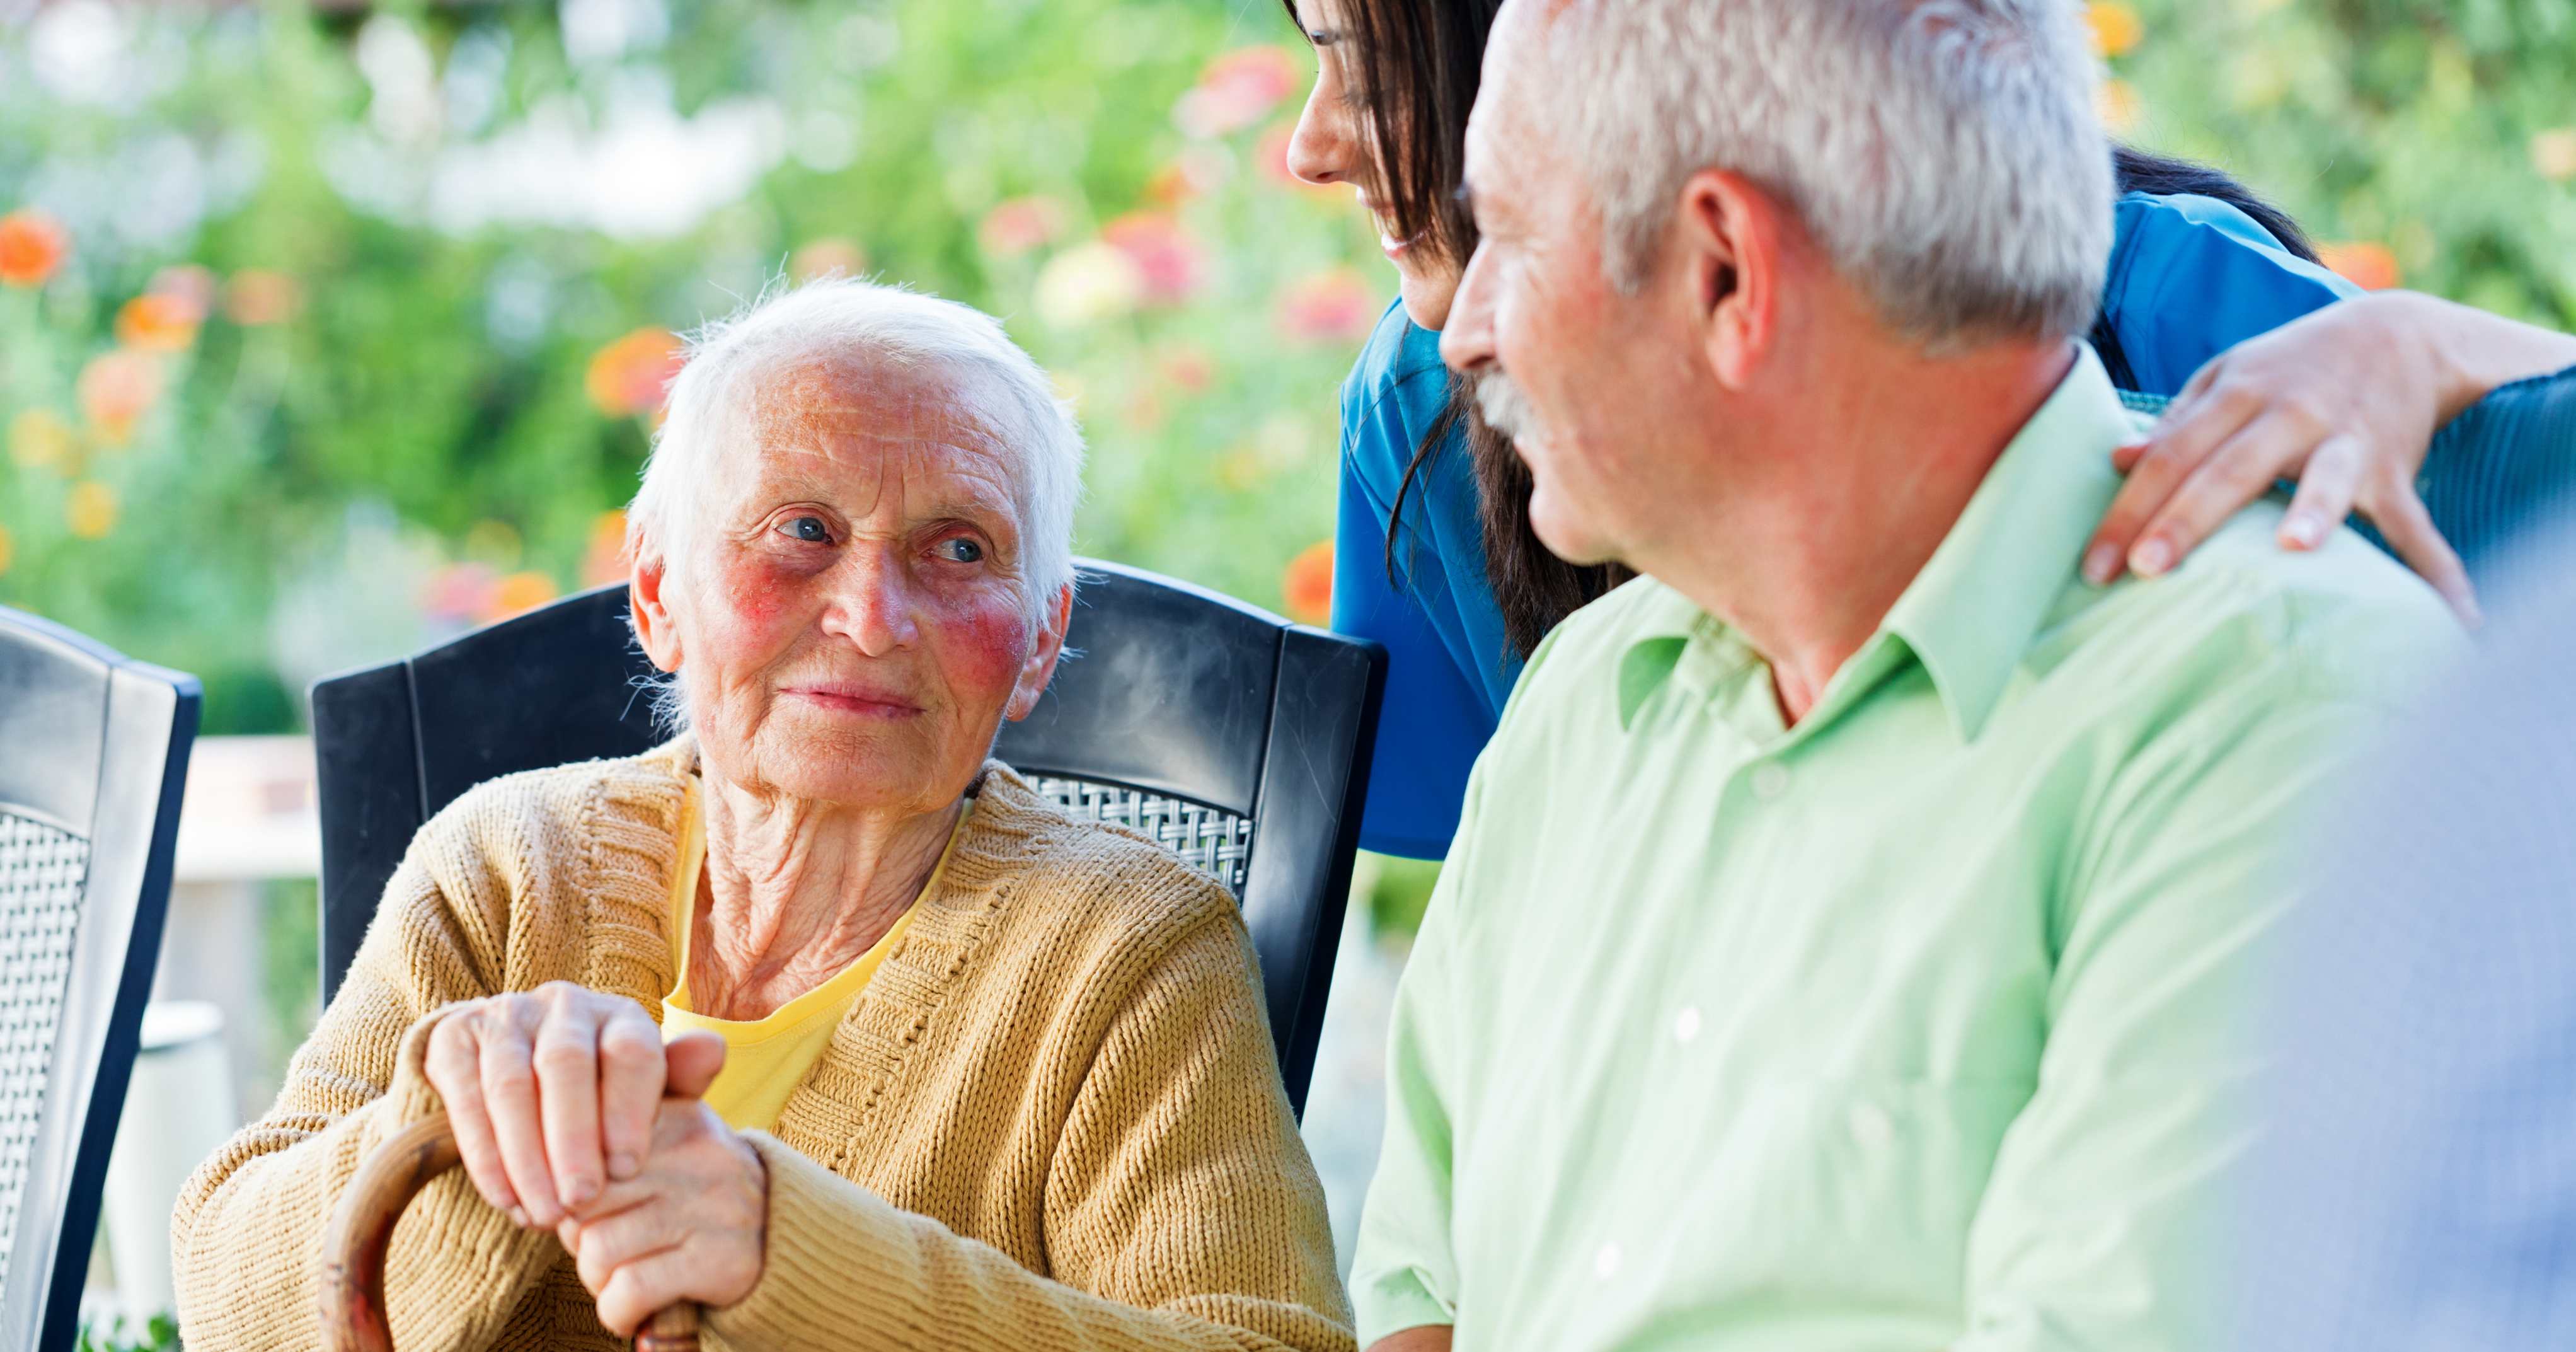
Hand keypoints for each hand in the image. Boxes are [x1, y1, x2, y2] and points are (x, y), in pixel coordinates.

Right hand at [422, 981, 728, 1227]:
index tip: (627, 1170)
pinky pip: (465, 1095)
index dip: (628, 1111)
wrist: (521, 1070)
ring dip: (525, 1156)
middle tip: (580, 1202)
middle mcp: (564, 1004)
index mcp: (620, 1014)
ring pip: (511, 1084)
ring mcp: (506, 1016)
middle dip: (573, 1139)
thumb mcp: (646, 1091)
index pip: (630, 1051)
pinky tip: (504, 1198)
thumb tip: (714, 1049)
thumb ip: (681, 1078)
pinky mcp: (455, 1038)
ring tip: (543, 1215)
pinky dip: (484, 1153)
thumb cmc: (601, 1093)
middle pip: (566, 1064)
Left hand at [556, 1097, 768, 1334]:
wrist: (780, 1239)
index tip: (581, 1207)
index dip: (568, 1190)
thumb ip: (612, 1123)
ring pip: (598, 1250)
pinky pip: (629, 1292)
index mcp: (677, 1116)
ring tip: (623, 1274)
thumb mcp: (667, 1139)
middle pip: (582, 1200)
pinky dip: (617, 1311)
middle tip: (602, 1245)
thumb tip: (533, 1161)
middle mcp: (698, 1154)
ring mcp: (713, 1207)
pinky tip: (633, 1308)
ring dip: (597, 1278)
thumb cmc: (692, 1191)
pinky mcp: (719, 1261)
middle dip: (577, 1235)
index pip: (583, 1146)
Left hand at [2082, 292, 2479, 625]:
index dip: (2131, 508)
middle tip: (2144, 570)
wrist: (2400, 331)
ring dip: (2315, 511)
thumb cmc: (2292, 367)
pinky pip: (2414, 523)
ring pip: (2323, 477)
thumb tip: (2117, 460)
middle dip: (2185, 520)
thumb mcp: (2228, 377)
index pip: (2172, 455)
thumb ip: (2175, 420)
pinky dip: (2435, 566)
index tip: (2097, 562)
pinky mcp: (2395, 467)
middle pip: (2228, 470)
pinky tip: (2455, 614)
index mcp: (2237, 394)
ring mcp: (2346, 440)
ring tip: (2295, 550)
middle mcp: (2290, 414)